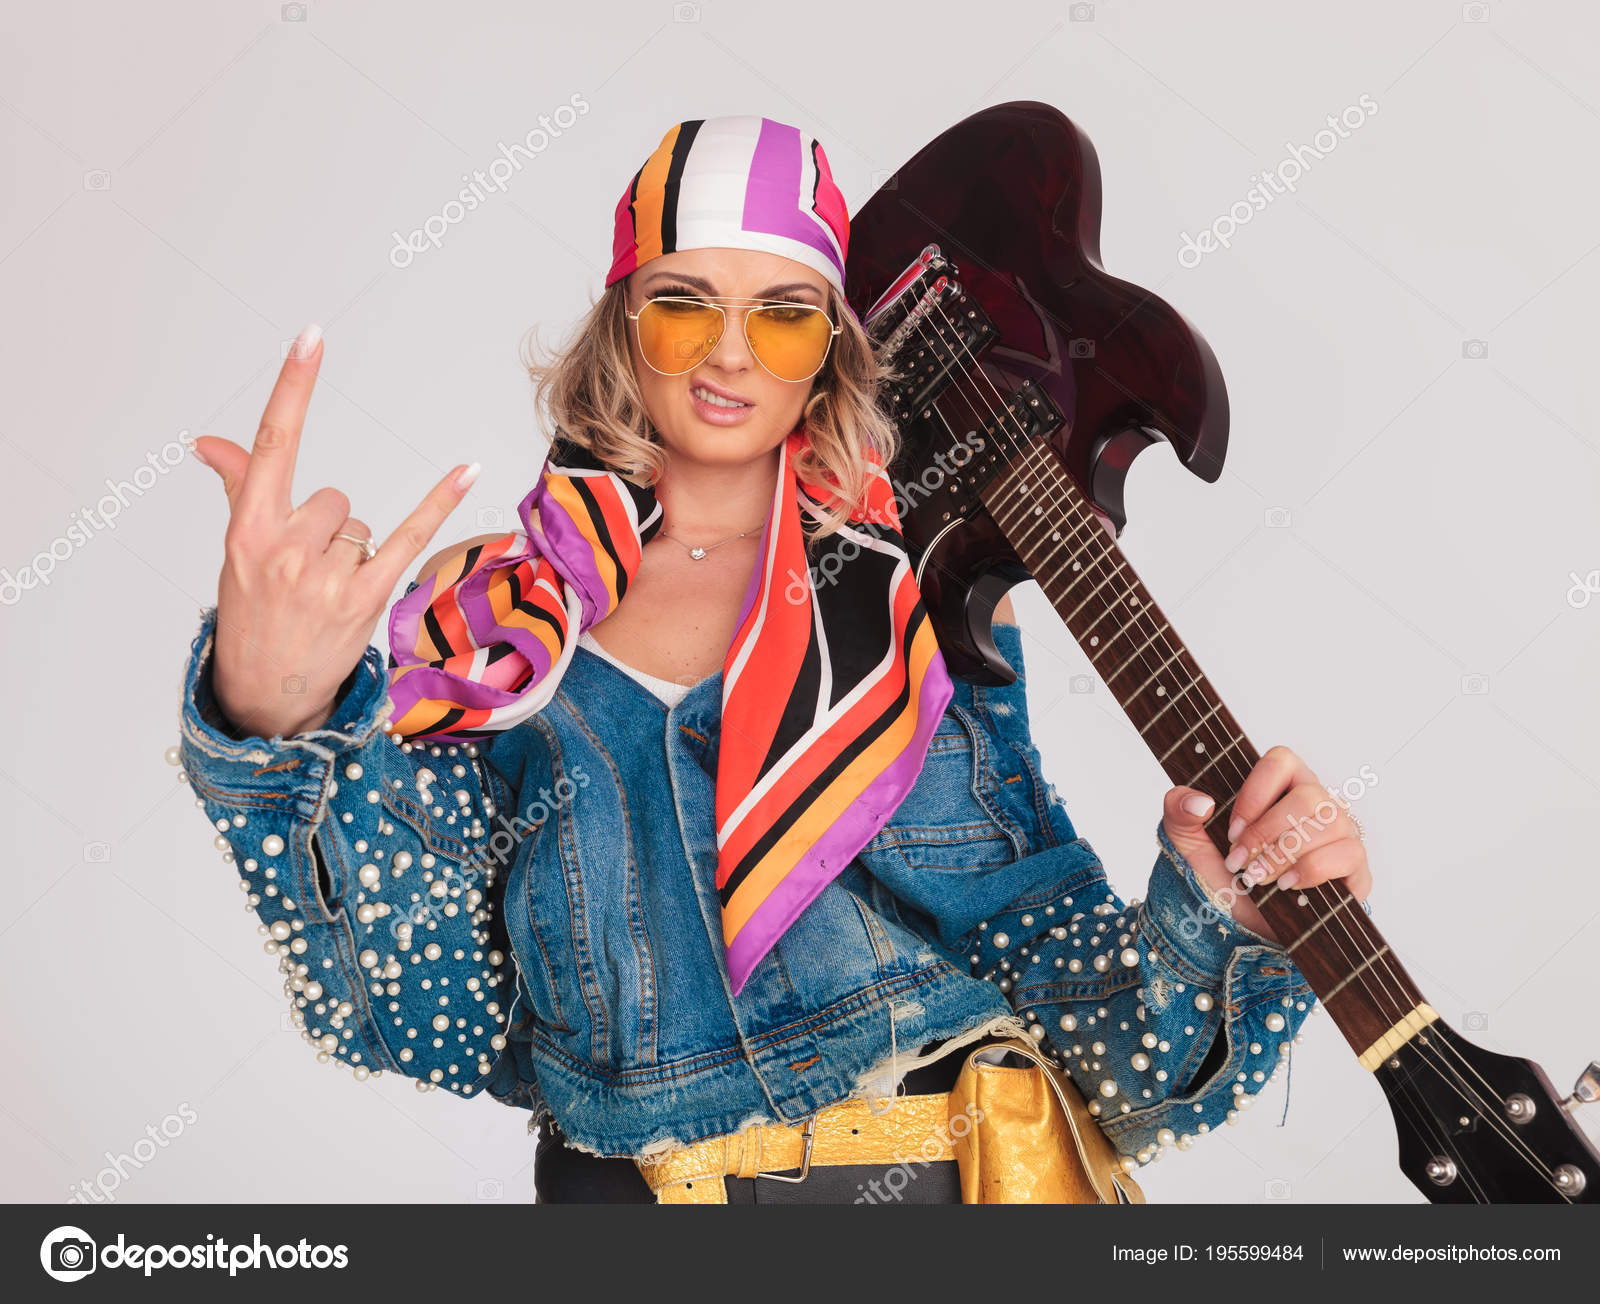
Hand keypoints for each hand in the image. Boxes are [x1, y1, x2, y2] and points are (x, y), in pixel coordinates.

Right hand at [191, 324, 479, 739]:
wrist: (263, 694)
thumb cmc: (253, 613)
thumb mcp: (238, 551)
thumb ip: (239, 487)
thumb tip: (208, 441)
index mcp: (248, 528)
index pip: (273, 443)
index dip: (294, 386)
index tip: (312, 337)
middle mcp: (285, 548)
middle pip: (335, 498)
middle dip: (329, 529)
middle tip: (307, 574)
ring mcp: (325, 577)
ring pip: (360, 527)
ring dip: (352, 553)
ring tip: (324, 595)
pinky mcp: (365, 600)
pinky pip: (410, 537)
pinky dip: (440, 502)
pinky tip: (469, 471)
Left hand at [1160, 745, 1371, 944]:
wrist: (1243, 922)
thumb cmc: (1223, 872)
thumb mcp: (1186, 839)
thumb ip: (1178, 809)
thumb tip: (1200, 802)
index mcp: (1281, 785)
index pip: (1281, 760)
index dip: (1255, 795)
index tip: (1232, 830)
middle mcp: (1317, 803)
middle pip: (1307, 796)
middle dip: (1266, 834)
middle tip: (1240, 862)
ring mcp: (1341, 832)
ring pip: (1329, 824)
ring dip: (1284, 856)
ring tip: (1258, 877)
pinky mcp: (1354, 867)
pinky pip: (1347, 855)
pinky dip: (1311, 871)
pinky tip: (1287, 886)